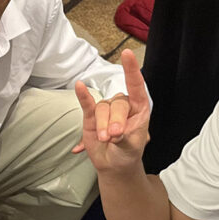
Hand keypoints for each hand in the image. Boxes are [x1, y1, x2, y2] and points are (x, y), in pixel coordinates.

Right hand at [73, 48, 149, 171]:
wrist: (114, 165)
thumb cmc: (128, 152)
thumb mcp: (133, 146)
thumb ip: (125, 136)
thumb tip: (112, 131)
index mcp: (139, 108)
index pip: (136, 86)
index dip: (131, 70)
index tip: (127, 55)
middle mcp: (123, 106)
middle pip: (117, 103)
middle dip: (115, 122)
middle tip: (115, 138)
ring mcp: (106, 110)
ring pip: (102, 108)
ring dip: (102, 126)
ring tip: (105, 140)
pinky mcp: (91, 116)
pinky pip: (87, 103)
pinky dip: (82, 95)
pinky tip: (79, 86)